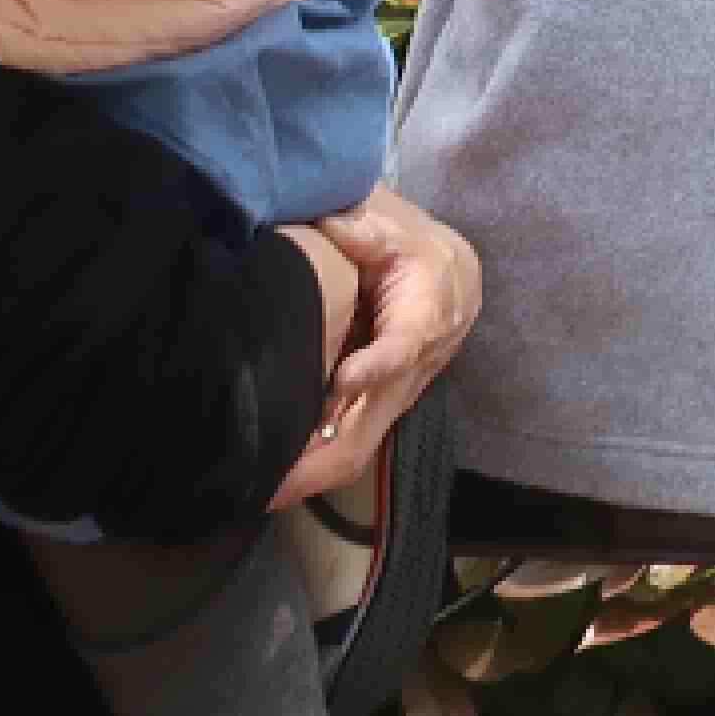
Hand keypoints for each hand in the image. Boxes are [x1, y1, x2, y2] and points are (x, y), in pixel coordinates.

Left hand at [276, 187, 481, 508]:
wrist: (452, 276)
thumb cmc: (414, 248)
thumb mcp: (390, 228)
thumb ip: (362, 228)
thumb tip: (330, 224)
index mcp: (427, 313)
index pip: (404, 346)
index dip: (375, 366)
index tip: (340, 382)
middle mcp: (417, 365)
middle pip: (376, 419)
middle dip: (326, 454)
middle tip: (274, 480)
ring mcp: (400, 392)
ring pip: (361, 443)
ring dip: (315, 469)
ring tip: (262, 491)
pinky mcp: (382, 405)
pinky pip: (352, 442)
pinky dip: (316, 462)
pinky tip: (276, 476)